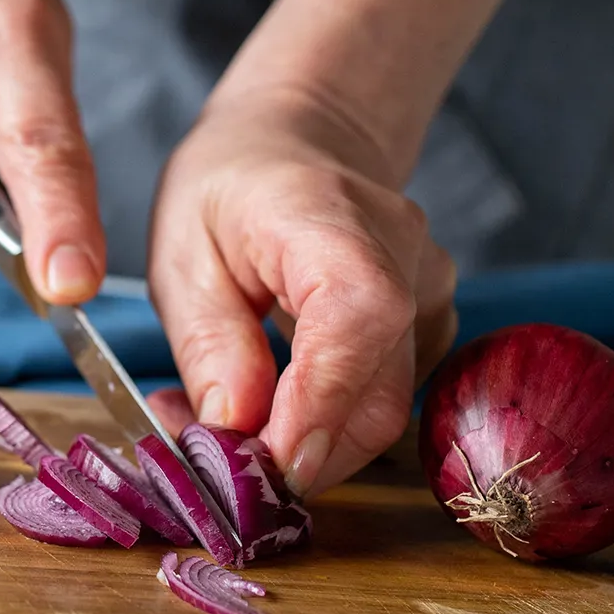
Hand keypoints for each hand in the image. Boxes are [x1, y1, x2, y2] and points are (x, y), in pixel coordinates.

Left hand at [147, 89, 457, 495]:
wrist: (296, 144)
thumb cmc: (230, 188)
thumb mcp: (184, 256)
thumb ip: (210, 345)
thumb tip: (235, 429)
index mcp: (331, 219)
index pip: (357, 323)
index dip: (319, 408)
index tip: (268, 468)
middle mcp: (404, 257)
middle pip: (380, 395)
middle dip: (299, 454)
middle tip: (214, 462)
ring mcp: (429, 293)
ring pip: (384, 409)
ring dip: (306, 445)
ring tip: (226, 429)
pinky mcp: (428, 328)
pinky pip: (384, 399)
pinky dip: (326, 425)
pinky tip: (270, 409)